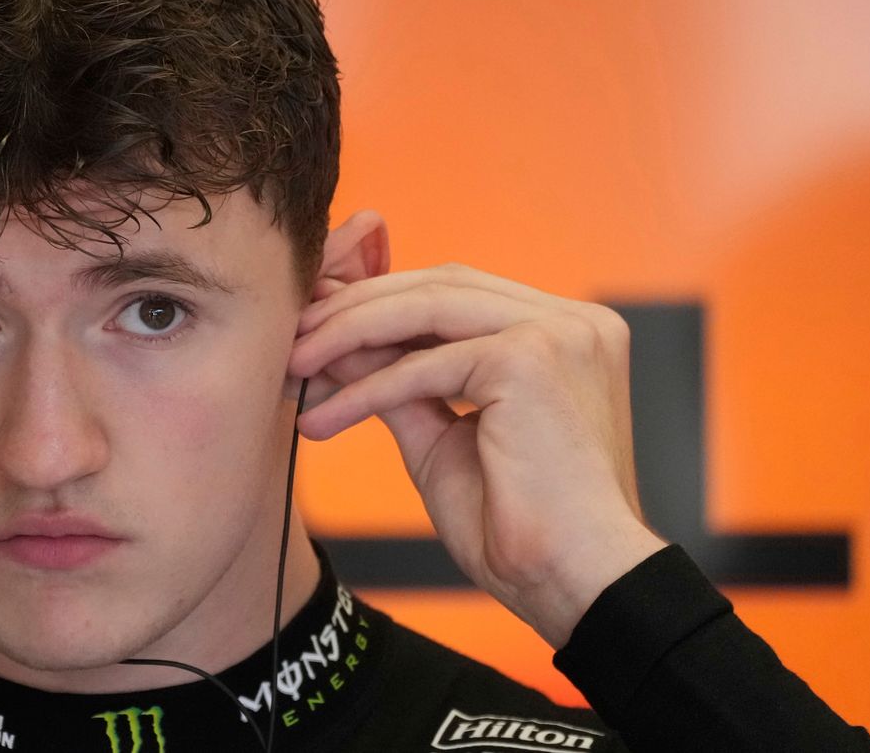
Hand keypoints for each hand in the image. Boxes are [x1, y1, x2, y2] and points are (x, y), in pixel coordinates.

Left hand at [288, 261, 667, 647]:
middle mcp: (572, 320)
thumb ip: (396, 381)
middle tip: (292, 338)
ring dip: (347, 334)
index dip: (380, 302)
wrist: (576, 584)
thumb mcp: (441, 437)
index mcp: (564, 331)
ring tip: (294, 364)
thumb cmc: (522, 526)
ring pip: (425, 308)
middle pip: (439, 285)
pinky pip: (424, 366)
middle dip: (355, 308)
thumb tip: (333, 345)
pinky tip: (324, 416)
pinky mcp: (531, 359)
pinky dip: (366, 389)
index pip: (456, 292)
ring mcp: (558, 333)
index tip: (316, 326)